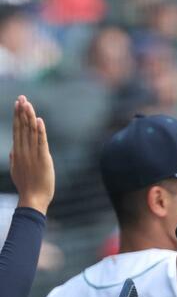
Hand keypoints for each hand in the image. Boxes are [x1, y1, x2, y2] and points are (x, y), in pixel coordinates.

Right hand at [10, 96, 53, 214]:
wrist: (33, 199)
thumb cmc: (27, 186)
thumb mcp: (17, 170)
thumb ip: (14, 159)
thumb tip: (13, 150)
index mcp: (17, 152)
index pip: (17, 130)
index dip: (17, 116)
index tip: (18, 104)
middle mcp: (23, 150)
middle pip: (22, 127)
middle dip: (22, 111)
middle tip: (22, 97)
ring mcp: (32, 154)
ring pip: (30, 131)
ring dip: (29, 117)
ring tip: (28, 104)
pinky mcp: (43, 159)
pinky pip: (41, 142)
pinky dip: (40, 130)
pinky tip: (39, 120)